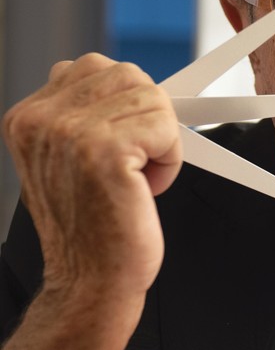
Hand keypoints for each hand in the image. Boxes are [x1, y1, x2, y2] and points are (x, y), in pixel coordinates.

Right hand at [2, 53, 181, 298]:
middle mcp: (41, 119)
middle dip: (148, 118)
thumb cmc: (94, 225)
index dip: (126, 102)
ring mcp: (69, 132)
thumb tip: (128, 80)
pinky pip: (167, 127)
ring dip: (161, 141)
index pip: (93, 66)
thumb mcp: (71, 159)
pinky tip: (146, 187)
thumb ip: (83, 115)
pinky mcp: (104, 151)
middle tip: (134, 166)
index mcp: (28, 117)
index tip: (127, 141)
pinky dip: (171, 159)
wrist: (90, 282)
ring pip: (153, 99)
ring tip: (136, 180)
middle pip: (129, 75)